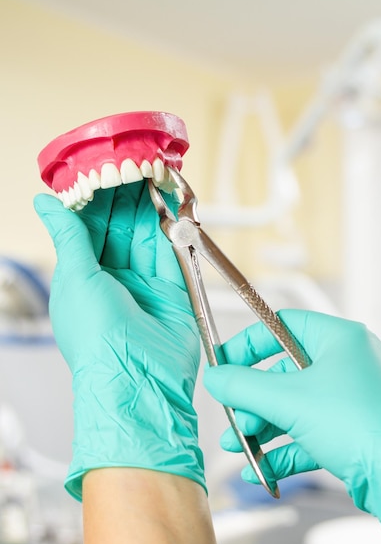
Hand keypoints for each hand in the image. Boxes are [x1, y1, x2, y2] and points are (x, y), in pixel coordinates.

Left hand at [34, 182, 203, 500]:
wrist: (138, 379)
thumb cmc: (97, 339)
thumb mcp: (74, 276)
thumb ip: (68, 234)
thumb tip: (44, 202)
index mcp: (83, 278)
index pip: (89, 227)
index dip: (96, 198)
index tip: (102, 169)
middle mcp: (114, 280)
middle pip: (121, 227)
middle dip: (126, 197)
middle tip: (134, 164)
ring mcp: (145, 285)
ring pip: (148, 235)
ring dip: (150, 206)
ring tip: (152, 174)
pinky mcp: (174, 291)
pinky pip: (173, 251)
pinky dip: (173, 227)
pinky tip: (170, 203)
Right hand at [204, 309, 380, 543]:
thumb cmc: (363, 427)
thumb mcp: (289, 401)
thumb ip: (244, 386)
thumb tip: (215, 377)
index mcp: (338, 340)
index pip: (281, 326)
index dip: (248, 343)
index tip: (224, 362)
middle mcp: (347, 365)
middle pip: (283, 373)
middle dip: (252, 399)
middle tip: (232, 413)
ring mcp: (350, 400)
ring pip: (293, 407)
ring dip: (262, 428)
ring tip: (238, 445)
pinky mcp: (351, 433)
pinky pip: (308, 435)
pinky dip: (282, 450)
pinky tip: (260, 468)